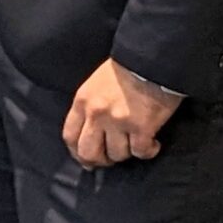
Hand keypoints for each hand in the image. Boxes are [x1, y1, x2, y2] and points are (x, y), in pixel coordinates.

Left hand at [62, 58, 182, 168]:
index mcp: (82, 102)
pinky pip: (141, 152)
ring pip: (117, 154)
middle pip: (89, 152)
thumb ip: (90, 107)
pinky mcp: (141, 127)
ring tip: (136, 144)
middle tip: (111, 160)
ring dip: (127, 154)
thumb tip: (91, 132)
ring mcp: (118, 122)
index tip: (86, 160)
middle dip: (100, 161)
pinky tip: (153, 144)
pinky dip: (148, 151)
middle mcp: (96, 114)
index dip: (77, 153)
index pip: (70, 136)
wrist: (150, 61)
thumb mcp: (95, 86)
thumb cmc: (124, 71)